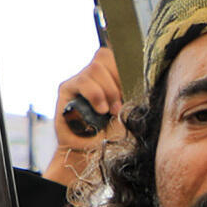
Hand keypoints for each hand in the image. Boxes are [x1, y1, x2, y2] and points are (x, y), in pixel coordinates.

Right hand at [44, 46, 125, 186]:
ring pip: (96, 68)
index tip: (130, 90)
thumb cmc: (114, 132)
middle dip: (117, 79)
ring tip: (110, 110)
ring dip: (107, 90)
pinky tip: (100, 110)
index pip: (118, 54)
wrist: (94, 152)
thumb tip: (139, 71)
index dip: (126, 68)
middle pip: (106, 56)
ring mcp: (80, 80)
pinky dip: (95, 95)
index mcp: (111, 74)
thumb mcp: (130, 107)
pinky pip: (82, 81)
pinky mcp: (67, 88)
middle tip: (120, 103)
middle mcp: (94, 75)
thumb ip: (132, 87)